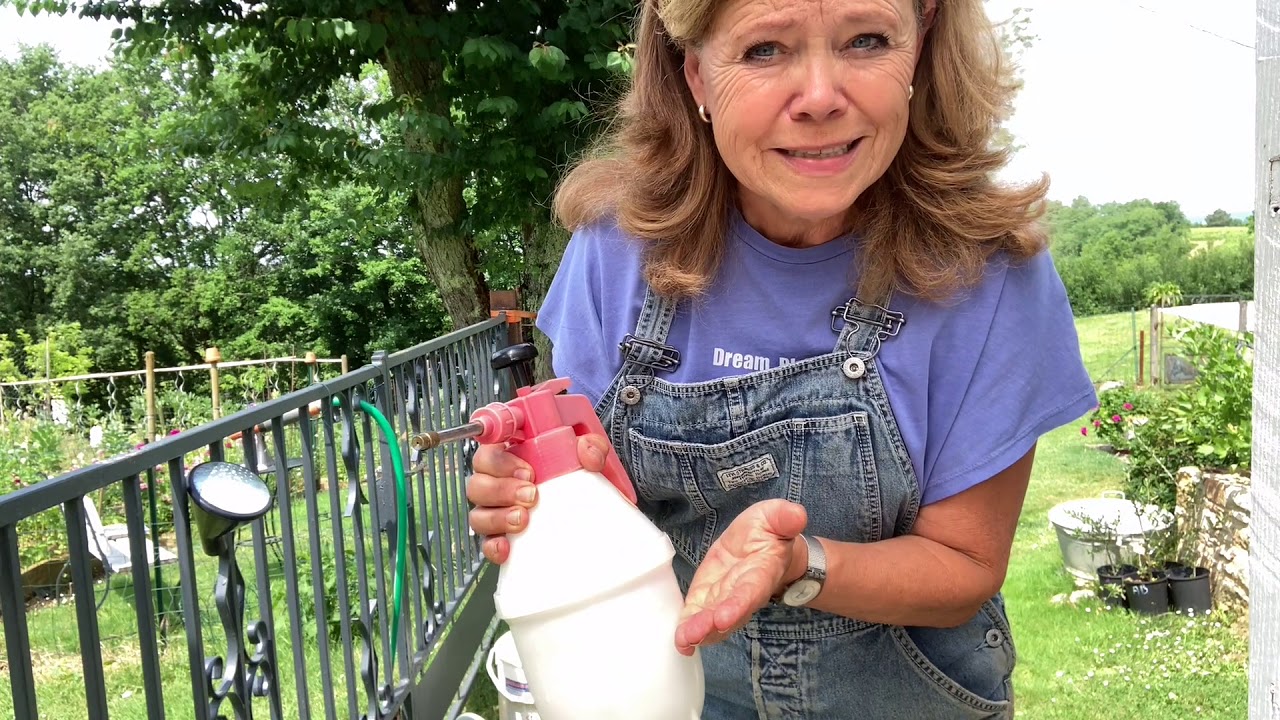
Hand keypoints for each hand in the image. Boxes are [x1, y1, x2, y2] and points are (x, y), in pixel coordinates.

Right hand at [466, 433, 610, 563]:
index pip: (490, 444)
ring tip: (522, 519)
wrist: (593, 515)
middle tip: (531, 493)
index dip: (500, 457)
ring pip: (477, 511)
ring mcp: (496, 509)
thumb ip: (592, 447)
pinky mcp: (500, 536)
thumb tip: (587, 452)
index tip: (527, 469)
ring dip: (497, 515)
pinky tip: (507, 547)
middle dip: (502, 487)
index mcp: (514, 453)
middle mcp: (499, 480)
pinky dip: (493, 545)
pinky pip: (486, 542)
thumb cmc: (580, 479)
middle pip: (478, 478)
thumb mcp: (590, 457)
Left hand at [674, 499, 807, 655]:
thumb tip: (797, 515)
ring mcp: (724, 599)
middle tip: (694, 635)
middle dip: (711, 625)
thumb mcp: (777, 516)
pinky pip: (698, 616)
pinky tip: (680, 642)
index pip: (749, 592)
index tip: (723, 617)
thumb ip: (785, 517)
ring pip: (712, 621)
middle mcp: (743, 593)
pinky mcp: (707, 597)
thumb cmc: (770, 533)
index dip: (737, 605)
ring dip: (698, 632)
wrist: (763, 545)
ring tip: (683, 641)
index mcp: (761, 573)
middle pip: (728, 614)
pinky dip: (688, 629)